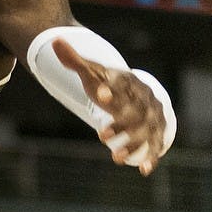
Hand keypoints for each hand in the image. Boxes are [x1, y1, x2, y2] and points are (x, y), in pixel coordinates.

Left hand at [52, 38, 166, 176]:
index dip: (109, 89)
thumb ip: (73, 60)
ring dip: (133, 144)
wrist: (136, 91)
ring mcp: (152, 115)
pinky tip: (144, 171)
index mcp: (126, 81)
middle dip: (120, 123)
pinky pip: (156, 144)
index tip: (100, 95)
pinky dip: (152, 157)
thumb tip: (54, 41)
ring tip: (116, 158)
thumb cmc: (108, 83)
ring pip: (145, 130)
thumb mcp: (92, 72)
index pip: (119, 83)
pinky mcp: (157, 131)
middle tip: (102, 136)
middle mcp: (143, 97)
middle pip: (134, 110)